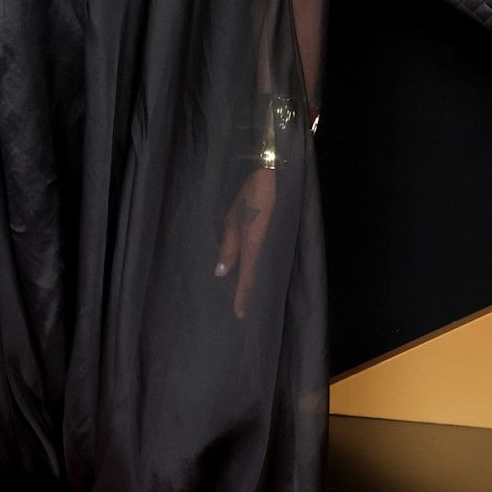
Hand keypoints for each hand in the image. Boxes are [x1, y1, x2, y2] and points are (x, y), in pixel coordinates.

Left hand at [213, 166, 276, 317]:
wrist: (270, 177)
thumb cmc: (249, 197)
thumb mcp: (232, 220)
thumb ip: (228, 247)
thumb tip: (220, 273)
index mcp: (252, 245)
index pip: (246, 277)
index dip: (242, 296)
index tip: (239, 314)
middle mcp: (260, 247)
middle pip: (252, 276)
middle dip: (246, 294)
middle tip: (240, 313)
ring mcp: (264, 241)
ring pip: (255, 268)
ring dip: (248, 283)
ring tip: (242, 298)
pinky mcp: (265, 234)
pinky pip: (257, 257)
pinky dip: (251, 269)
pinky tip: (247, 272)